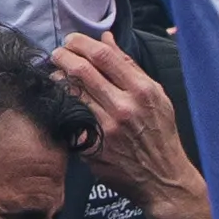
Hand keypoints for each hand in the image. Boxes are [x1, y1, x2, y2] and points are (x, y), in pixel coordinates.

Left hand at [52, 32, 208, 218]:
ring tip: (56, 75)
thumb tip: (106, 39)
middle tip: (57, 54)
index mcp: (142, 90)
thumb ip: (129, 66)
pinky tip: (61, 100)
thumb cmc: (160, 133)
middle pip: (82, 71)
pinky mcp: (92, 148)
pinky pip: (70, 119)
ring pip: (71, 94)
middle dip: (63, 56)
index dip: (81, 43)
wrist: (162, 179)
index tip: (71, 41)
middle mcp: (123, 108)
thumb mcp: (156, 95)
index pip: (104, 56)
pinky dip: (62, 106)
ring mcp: (106, 129)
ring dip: (58, 80)